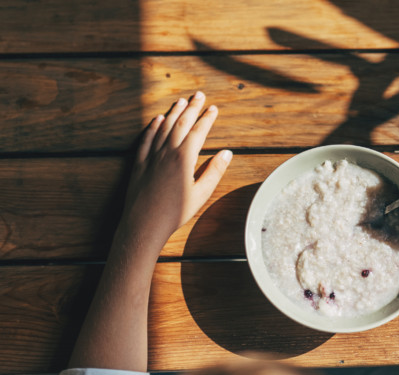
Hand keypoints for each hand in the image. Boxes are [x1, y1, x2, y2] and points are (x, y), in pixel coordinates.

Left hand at [121, 91, 232, 243]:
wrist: (144, 224)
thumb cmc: (175, 212)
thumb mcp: (201, 194)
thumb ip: (214, 171)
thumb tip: (227, 153)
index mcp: (184, 159)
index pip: (198, 132)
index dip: (207, 119)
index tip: (213, 108)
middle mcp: (166, 152)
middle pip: (181, 124)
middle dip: (192, 108)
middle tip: (199, 95)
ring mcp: (151, 156)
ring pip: (163, 127)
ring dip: (174, 112)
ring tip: (182, 101)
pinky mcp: (139, 163)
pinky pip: (146, 139)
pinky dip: (153, 127)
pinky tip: (157, 119)